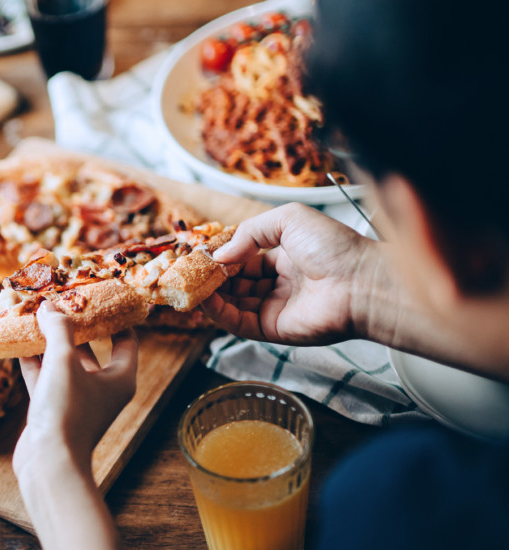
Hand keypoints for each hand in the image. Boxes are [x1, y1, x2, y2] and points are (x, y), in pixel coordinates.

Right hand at [15, 303, 138, 471]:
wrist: (48, 463)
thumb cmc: (67, 411)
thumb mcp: (64, 362)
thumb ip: (58, 330)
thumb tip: (49, 306)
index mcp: (120, 378)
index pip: (126, 340)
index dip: (115, 317)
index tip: (101, 297)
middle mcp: (101, 388)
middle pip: (91, 348)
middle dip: (73, 326)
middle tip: (60, 302)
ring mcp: (76, 400)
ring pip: (64, 363)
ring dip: (49, 342)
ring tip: (35, 317)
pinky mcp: (53, 410)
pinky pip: (45, 378)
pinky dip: (33, 361)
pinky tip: (19, 343)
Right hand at [202, 203, 386, 345]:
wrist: (361, 283)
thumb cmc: (335, 247)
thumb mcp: (289, 219)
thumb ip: (250, 232)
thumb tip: (219, 254)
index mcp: (286, 258)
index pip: (244, 259)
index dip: (222, 256)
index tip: (200, 253)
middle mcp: (280, 285)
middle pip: (235, 283)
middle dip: (211, 276)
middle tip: (187, 270)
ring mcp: (275, 308)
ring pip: (232, 303)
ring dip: (209, 294)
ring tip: (188, 283)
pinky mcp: (273, 330)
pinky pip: (238, 322)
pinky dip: (218, 313)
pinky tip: (204, 300)